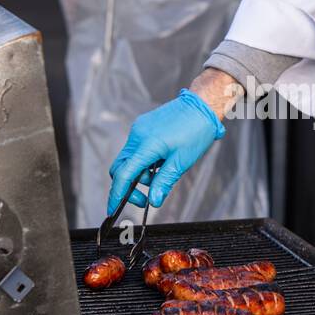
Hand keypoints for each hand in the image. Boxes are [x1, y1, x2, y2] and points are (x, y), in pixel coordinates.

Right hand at [107, 89, 226, 214]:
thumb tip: (154, 200)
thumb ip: (164, 181)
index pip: (123, 174)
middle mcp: (137, 135)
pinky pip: (136, 149)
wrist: (202, 105)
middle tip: (147, 198)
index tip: (113, 209)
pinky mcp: (142, 127)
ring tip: (163, 172)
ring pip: (129, 160)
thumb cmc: (196, 131)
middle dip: (130, 186)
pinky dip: (144, 161)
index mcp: (146, 145)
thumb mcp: (182, 161)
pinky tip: (160, 160)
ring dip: (141, 173)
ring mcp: (138, 129)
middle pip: (121, 168)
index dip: (116, 194)